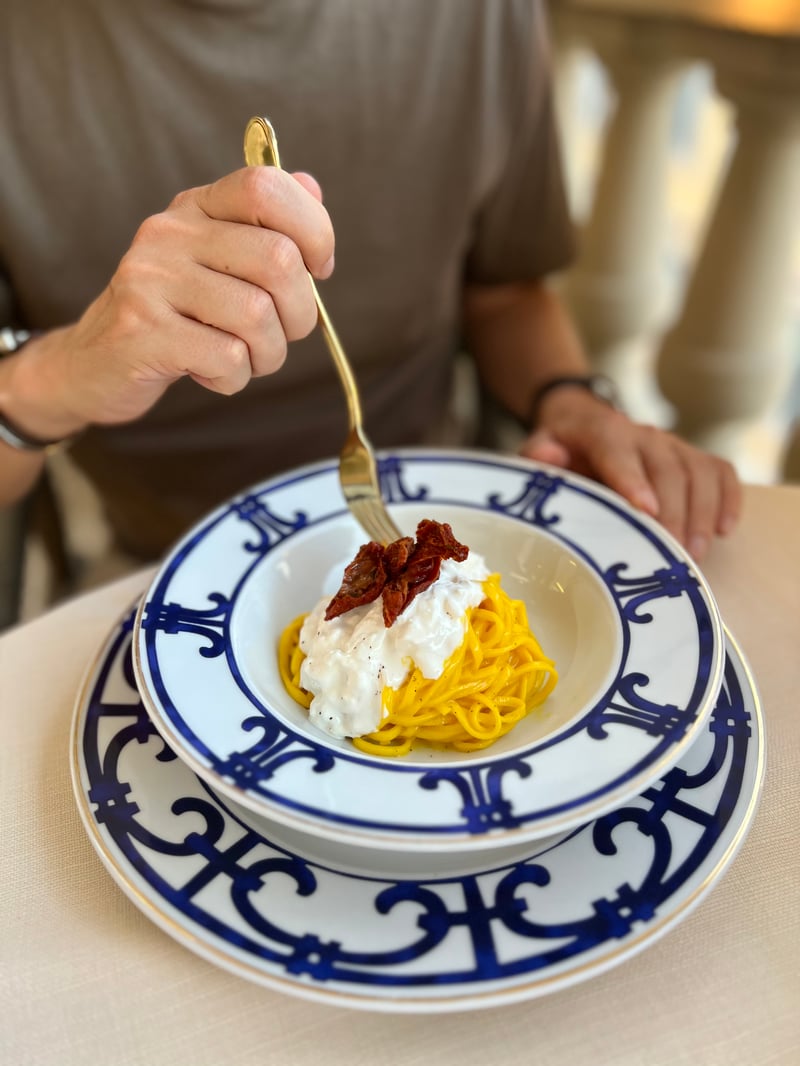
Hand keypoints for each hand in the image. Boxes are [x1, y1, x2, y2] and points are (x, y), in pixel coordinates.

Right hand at [31, 166, 334, 431]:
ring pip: (257, 315)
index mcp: (196, 207)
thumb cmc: (176, 315)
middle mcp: (170, 232)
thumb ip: (266, 226)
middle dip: (301, 313)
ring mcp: (151, 279)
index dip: (314, 230)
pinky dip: (235, 378)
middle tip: (283, 333)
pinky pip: (228, 358)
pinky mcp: (142, 331)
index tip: (317, 270)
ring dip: (269, 354)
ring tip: (245, 359)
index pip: (266, 186)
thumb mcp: (217, 261)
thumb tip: (313, 187)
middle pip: (278, 259)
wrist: (96, 363)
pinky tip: (211, 372)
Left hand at [520, 390, 740, 560]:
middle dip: (673, 513)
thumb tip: (546, 456)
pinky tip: (724, 531)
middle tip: (673, 555)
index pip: (619, 451)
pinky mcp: (693, 457)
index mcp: (602, 431)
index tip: (645, 511)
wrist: (583, 423)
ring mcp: (672, 445)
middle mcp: (643, 434)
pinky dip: (728, 500)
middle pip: (668, 468)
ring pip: (699, 471)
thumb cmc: (561, 450)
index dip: (633, 479)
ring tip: (695, 555)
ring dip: (702, 513)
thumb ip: (538, 456)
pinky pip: (721, 472)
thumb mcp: (540, 450)